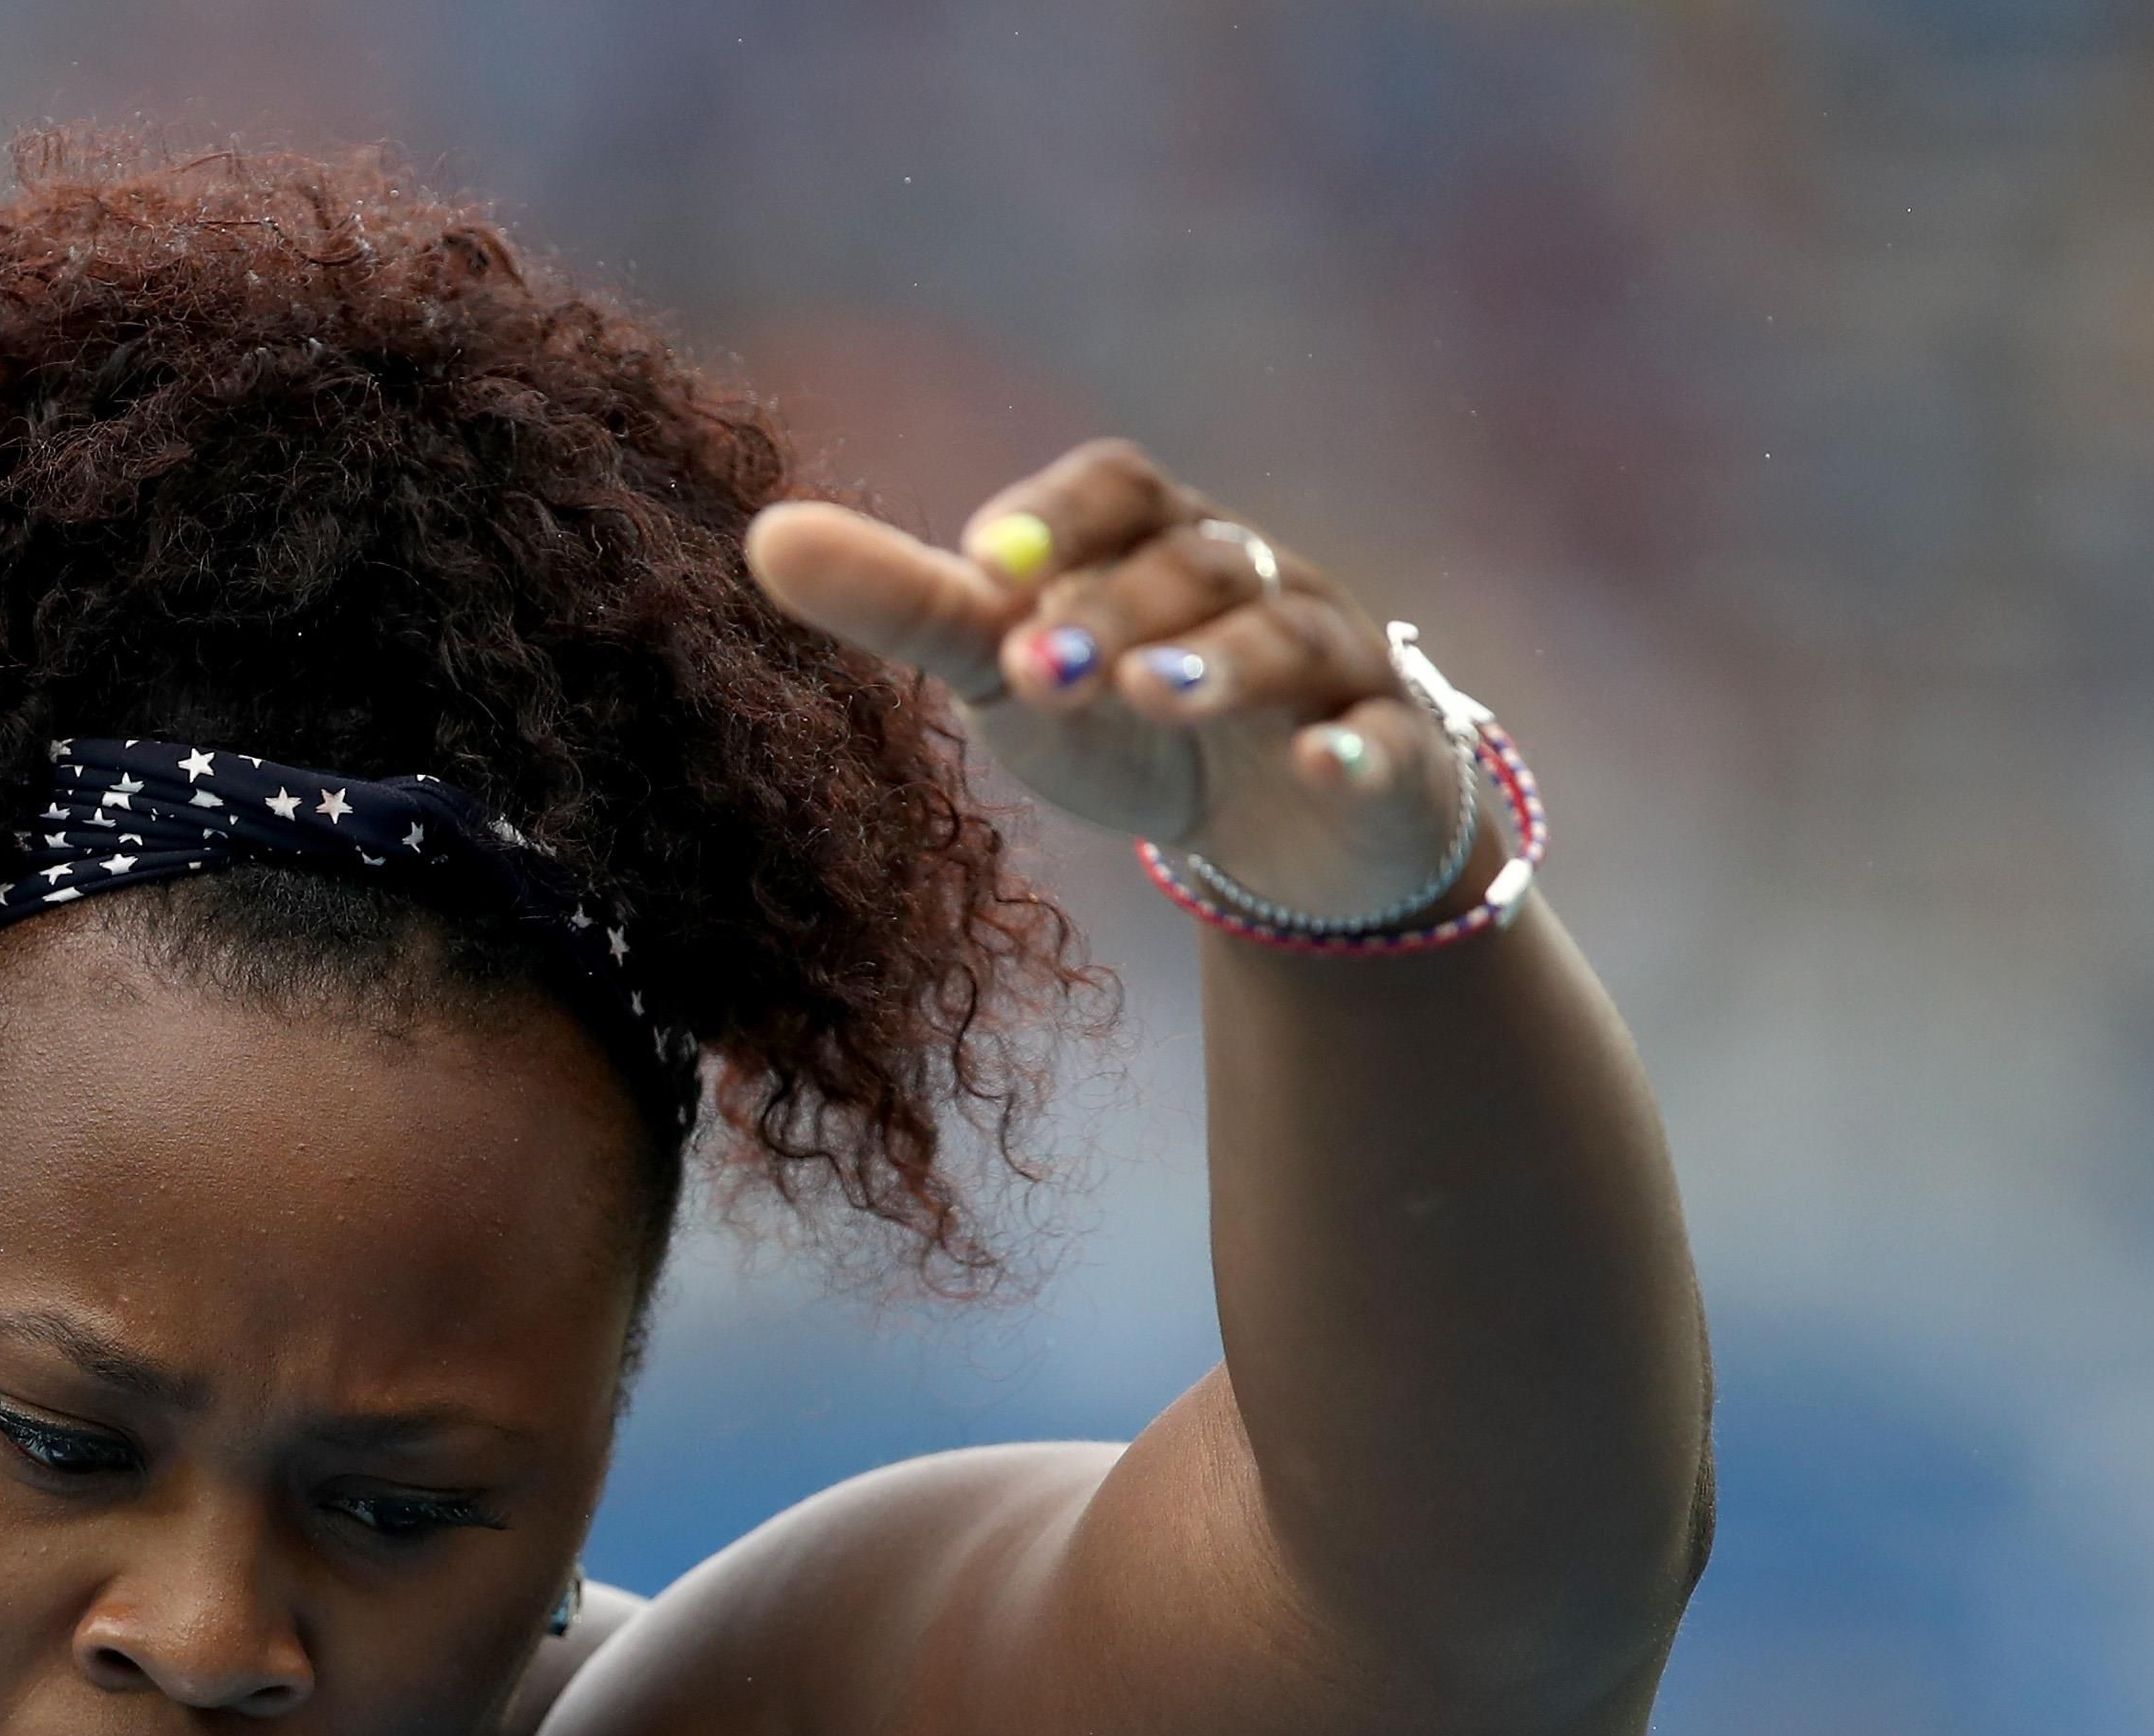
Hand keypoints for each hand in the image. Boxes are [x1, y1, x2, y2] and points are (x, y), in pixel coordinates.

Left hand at [746, 440, 1479, 927]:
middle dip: (1117, 610)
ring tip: (1150, 694)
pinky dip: (1354, 749)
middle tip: (1041, 666)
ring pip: (1284, 637)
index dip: (1055, 518)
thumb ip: (905, 604)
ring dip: (1219, 662)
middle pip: (1191, 565)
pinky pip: (1382, 739)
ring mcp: (1330, 659)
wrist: (1274, 828)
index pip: (1114, 489)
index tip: (988, 564)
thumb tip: (764, 535)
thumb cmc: (1118, 717)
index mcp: (1152, 539)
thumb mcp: (1008, 664)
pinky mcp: (1389, 751)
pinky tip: (1320, 766)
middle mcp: (1251, 577)